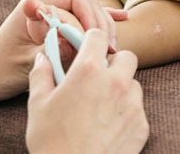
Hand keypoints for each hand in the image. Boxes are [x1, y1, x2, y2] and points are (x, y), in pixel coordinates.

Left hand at [0, 0, 126, 103]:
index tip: (97, 40)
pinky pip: (82, 20)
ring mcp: (50, 17)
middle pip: (84, 2)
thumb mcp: (26, 62)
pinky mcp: (55, 29)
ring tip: (111, 48)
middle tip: (109, 48)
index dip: (90, 16)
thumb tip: (80, 41)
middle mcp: (43, 7)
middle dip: (100, 23)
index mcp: (33, 7)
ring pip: (86, 11)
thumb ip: (54, 49)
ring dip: (102, 27)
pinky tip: (122, 19)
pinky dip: (101, 21)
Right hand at [26, 28, 148, 153]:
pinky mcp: (141, 126)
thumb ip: (41, 74)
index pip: (97, 36)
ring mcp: (132, 105)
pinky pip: (138, 110)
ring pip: (134, 84)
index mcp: (87, 71)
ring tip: (102, 105)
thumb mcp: (38, 104)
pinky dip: (126, 113)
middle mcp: (115, 83)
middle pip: (126, 57)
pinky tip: (109, 126)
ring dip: (122, 88)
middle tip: (97, 78)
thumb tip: (42, 58)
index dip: (90, 40)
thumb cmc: (51, 141)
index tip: (84, 49)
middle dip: (114, 63)